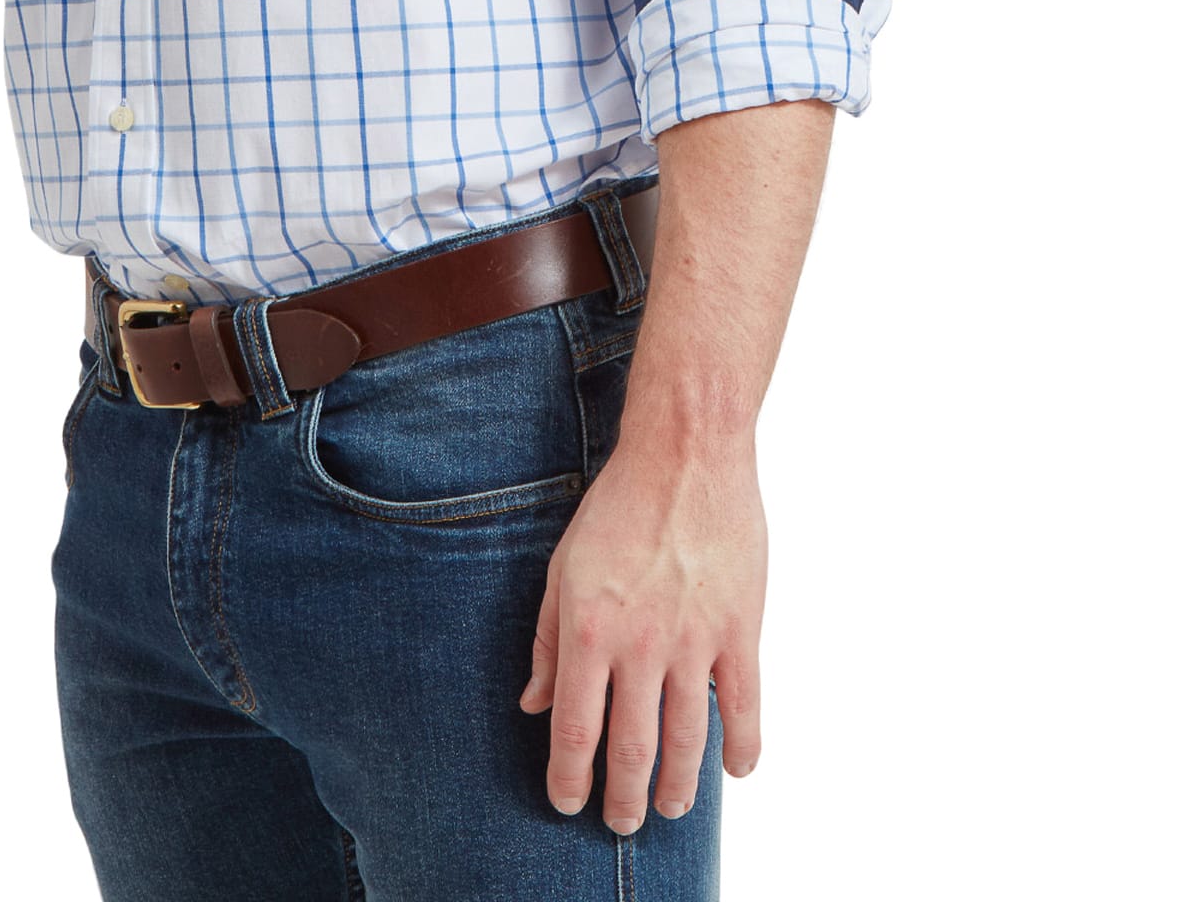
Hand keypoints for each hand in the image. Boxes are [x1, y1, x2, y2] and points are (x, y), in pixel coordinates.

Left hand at [518, 434, 765, 831]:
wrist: (685, 456)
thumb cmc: (618, 506)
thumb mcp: (563, 568)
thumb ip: (548, 641)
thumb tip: (533, 703)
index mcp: (589, 630)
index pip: (575, 729)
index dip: (570, 778)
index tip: (568, 805)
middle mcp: (640, 645)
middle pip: (632, 747)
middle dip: (624, 797)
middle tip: (622, 824)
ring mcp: (694, 642)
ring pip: (688, 739)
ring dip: (680, 785)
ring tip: (672, 808)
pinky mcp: (740, 631)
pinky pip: (746, 706)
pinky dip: (743, 747)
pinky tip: (735, 770)